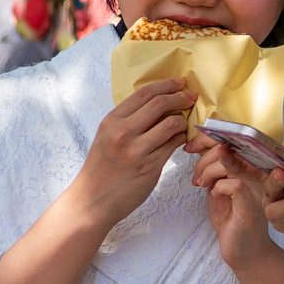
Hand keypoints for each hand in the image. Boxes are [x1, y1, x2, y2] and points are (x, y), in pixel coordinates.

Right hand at [68, 78, 193, 229]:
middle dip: (181, 97)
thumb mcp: (106, 136)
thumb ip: (127, 120)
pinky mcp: (150, 166)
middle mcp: (123, 132)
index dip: (166, 84)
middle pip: (160, 104)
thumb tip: (157, 102)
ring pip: (171, 124)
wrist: (92, 200)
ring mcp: (137, 150)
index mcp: (111, 121)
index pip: (144, 93)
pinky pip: (174, 144)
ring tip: (185, 122)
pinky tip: (181, 139)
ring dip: (183, 120)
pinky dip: (181, 138)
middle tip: (191, 97)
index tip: (180, 82)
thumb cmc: (102, 168)